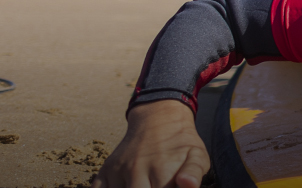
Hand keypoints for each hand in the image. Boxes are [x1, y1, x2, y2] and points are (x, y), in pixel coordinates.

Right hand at [96, 100, 210, 187]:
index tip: (167, 187)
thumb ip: (194, 172)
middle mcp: (135, 171)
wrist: (158, 120)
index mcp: (160, 171)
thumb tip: (189, 185)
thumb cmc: (181, 143)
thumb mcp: (197, 155)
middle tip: (153, 185)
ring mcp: (117, 171)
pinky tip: (125, 186)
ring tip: (144, 184)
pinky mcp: (105, 170)